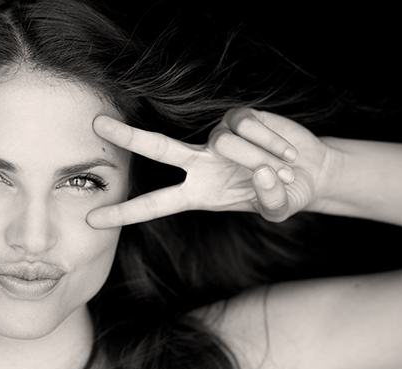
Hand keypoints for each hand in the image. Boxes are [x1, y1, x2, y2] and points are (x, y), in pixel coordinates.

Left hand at [87, 108, 330, 227]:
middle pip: (157, 147)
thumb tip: (261, 173)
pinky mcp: (238, 117)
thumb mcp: (277, 209)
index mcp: (197, 194)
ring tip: (281, 170)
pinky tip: (287, 153)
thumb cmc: (283, 193)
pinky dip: (271, 142)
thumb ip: (270, 202)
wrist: (308, 170)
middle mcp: (199, 163)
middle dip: (127, 137)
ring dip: (258, 158)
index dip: (125, 213)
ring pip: (225, 143)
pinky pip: (248, 127)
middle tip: (95, 123)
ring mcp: (216, 138)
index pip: (155, 204)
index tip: (93, 220)